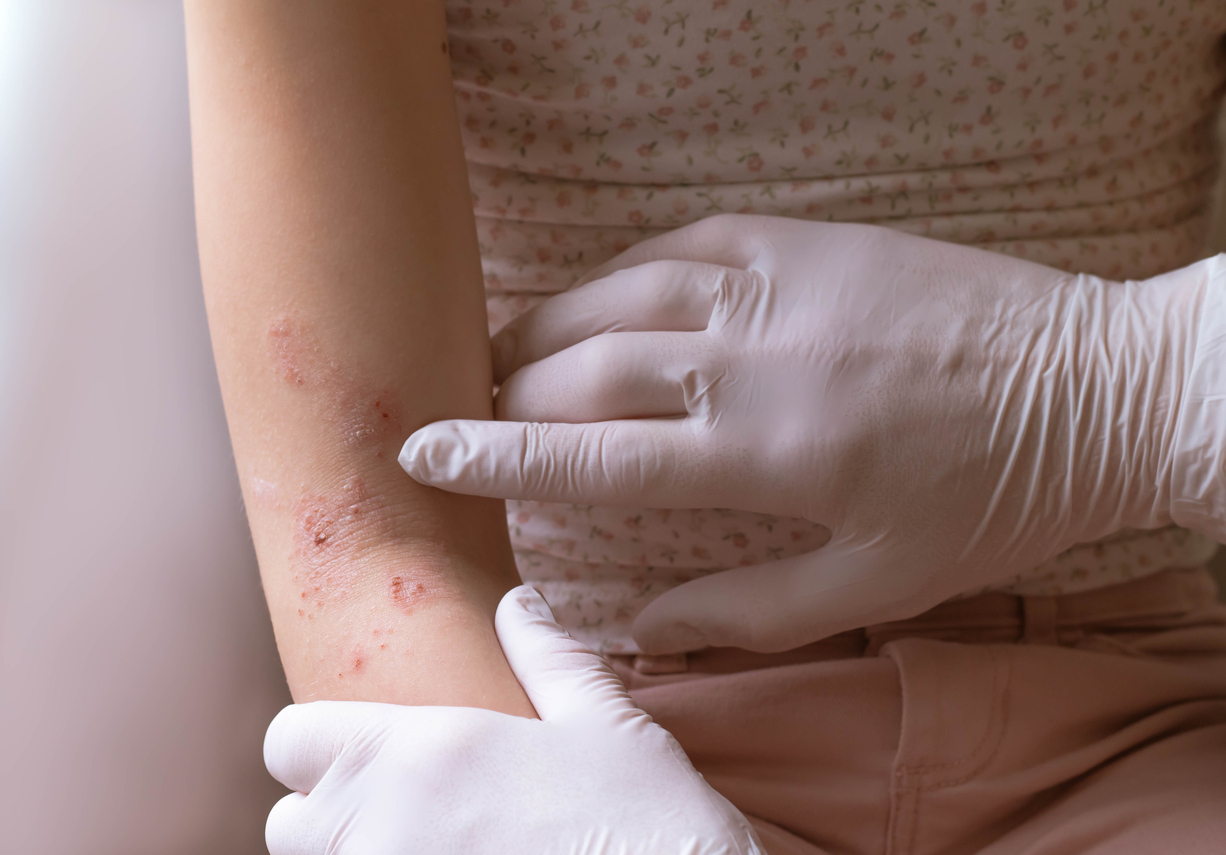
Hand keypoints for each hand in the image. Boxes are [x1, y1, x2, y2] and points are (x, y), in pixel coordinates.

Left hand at [263, 586, 762, 854]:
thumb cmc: (651, 822)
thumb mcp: (605, 724)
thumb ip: (547, 655)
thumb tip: (519, 602)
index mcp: (421, 749)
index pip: (288, 739)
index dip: (323, 745)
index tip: (374, 757)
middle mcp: (382, 825)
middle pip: (290, 822)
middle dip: (337, 814)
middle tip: (413, 812)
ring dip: (359, 854)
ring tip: (437, 843)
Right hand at [400, 215, 1214, 652]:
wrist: (1099, 385)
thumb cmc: (991, 498)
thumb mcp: (876, 583)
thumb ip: (747, 611)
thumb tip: (641, 628)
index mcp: (764, 454)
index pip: (590, 458)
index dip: (494, 457)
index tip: (422, 449)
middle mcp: (753, 359)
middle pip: (584, 368)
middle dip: (507, 392)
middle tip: (469, 410)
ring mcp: (778, 284)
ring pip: (621, 291)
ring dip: (550, 323)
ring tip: (509, 354)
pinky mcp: (806, 238)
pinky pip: (682, 242)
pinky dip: (625, 272)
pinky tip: (605, 298)